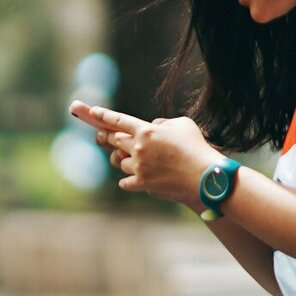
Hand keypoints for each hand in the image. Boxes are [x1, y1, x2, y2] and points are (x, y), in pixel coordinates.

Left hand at [70, 100, 222, 206]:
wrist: (204, 176)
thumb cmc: (196, 147)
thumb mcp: (182, 124)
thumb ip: (162, 123)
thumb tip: (151, 126)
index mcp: (146, 130)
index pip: (118, 120)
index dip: (103, 116)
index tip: (92, 112)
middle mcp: (138, 147)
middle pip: (112, 140)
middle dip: (107, 138)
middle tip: (104, 137)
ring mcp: (138, 166)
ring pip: (119, 162)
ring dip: (125, 160)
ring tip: (139, 161)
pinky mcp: (141, 183)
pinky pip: (125, 181)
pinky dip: (130, 180)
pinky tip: (137, 179)